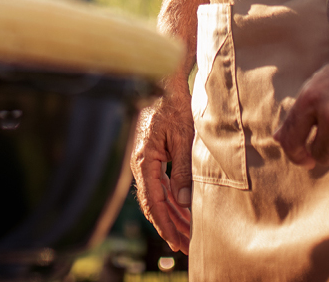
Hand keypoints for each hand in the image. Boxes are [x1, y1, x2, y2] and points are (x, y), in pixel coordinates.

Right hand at [131, 77, 193, 254]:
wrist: (165, 82)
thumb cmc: (174, 105)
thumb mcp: (183, 137)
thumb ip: (183, 169)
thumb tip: (184, 201)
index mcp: (144, 160)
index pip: (153, 202)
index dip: (165, 224)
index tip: (177, 242)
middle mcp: (140, 163)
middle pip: (153, 204)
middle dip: (169, 226)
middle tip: (186, 246)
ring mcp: (145, 160)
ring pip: (157, 196)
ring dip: (172, 215)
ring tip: (188, 233)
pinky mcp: (153, 155)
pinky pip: (160, 184)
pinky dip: (172, 199)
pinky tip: (183, 210)